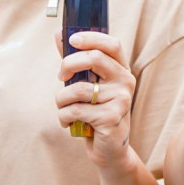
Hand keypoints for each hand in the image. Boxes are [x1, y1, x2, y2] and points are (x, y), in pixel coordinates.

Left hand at [55, 32, 137, 172]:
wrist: (109, 150)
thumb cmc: (95, 113)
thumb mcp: (88, 85)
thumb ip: (75, 61)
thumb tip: (58, 34)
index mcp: (121, 70)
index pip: (112, 44)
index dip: (91, 38)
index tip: (71, 40)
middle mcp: (125, 82)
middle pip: (94, 58)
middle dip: (68, 64)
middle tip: (61, 77)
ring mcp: (121, 100)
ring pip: (78, 89)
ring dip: (60, 99)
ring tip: (62, 108)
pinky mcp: (111, 118)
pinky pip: (75, 110)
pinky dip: (63, 116)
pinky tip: (67, 122)